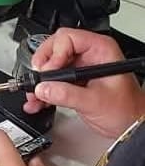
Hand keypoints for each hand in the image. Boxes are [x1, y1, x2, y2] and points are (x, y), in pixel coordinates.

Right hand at [23, 28, 144, 137]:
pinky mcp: (72, 80)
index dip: (54, 53)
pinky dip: (42, 89)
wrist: (131, 126)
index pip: (68, 39)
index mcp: (100, 50)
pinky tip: (37, 100)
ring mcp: (79, 67)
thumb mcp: (95, 102)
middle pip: (54, 48)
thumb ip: (67, 94)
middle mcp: (88, 55)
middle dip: (42, 65)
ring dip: (38, 80)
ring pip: (49, 64)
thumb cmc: (127, 110)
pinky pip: (51, 79)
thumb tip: (44, 88)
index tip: (48, 71)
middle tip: (38, 80)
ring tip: (34, 95)